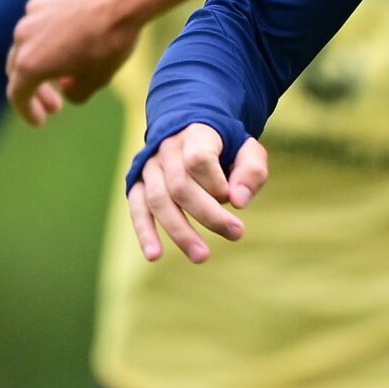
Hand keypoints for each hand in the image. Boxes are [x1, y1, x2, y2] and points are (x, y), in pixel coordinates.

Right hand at [6, 0, 142, 124]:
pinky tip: (77, 37)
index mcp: (30, 63)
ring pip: (31, 39)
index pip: (17, 95)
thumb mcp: (96, 80)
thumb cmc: (110, 42)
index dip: (27, 112)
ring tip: (68, 69)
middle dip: (36, 90)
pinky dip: (54, 33)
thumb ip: (75, 93)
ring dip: (44, 59)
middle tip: (55, 106)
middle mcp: (23, 35)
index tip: (40, 121)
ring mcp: (33, 10)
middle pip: (20, 68)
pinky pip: (45, 18)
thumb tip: (67, 90)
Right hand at [127, 125, 268, 263]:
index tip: (232, 198)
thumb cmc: (227, 147)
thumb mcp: (248, 150)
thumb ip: (250, 171)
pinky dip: (145, 232)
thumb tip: (238, 202)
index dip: (216, 183)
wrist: (193, 131)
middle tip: (236, 234)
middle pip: (180, 186)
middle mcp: (166, 148)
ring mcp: (149, 166)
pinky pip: (137, 209)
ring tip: (202, 256)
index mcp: (194, 133)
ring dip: (180, 232)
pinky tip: (154, 255)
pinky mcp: (138, 184)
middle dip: (209, 215)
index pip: (198, 159)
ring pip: (158, 201)